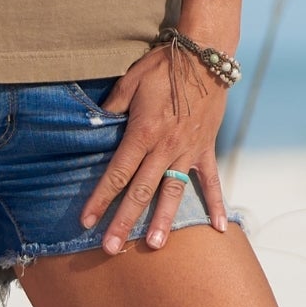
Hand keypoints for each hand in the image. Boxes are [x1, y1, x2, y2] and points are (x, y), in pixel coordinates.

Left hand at [78, 41, 232, 252]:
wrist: (205, 57)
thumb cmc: (164, 66)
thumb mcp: (131, 81)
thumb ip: (113, 106)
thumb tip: (96, 124)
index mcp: (142, 132)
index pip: (117, 173)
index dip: (100, 198)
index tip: (87, 221)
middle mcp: (165, 148)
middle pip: (141, 191)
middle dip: (124, 221)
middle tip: (111, 249)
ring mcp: (187, 151)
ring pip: (173, 193)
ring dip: (163, 221)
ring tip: (154, 245)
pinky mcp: (205, 149)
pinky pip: (211, 181)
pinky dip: (216, 204)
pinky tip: (218, 229)